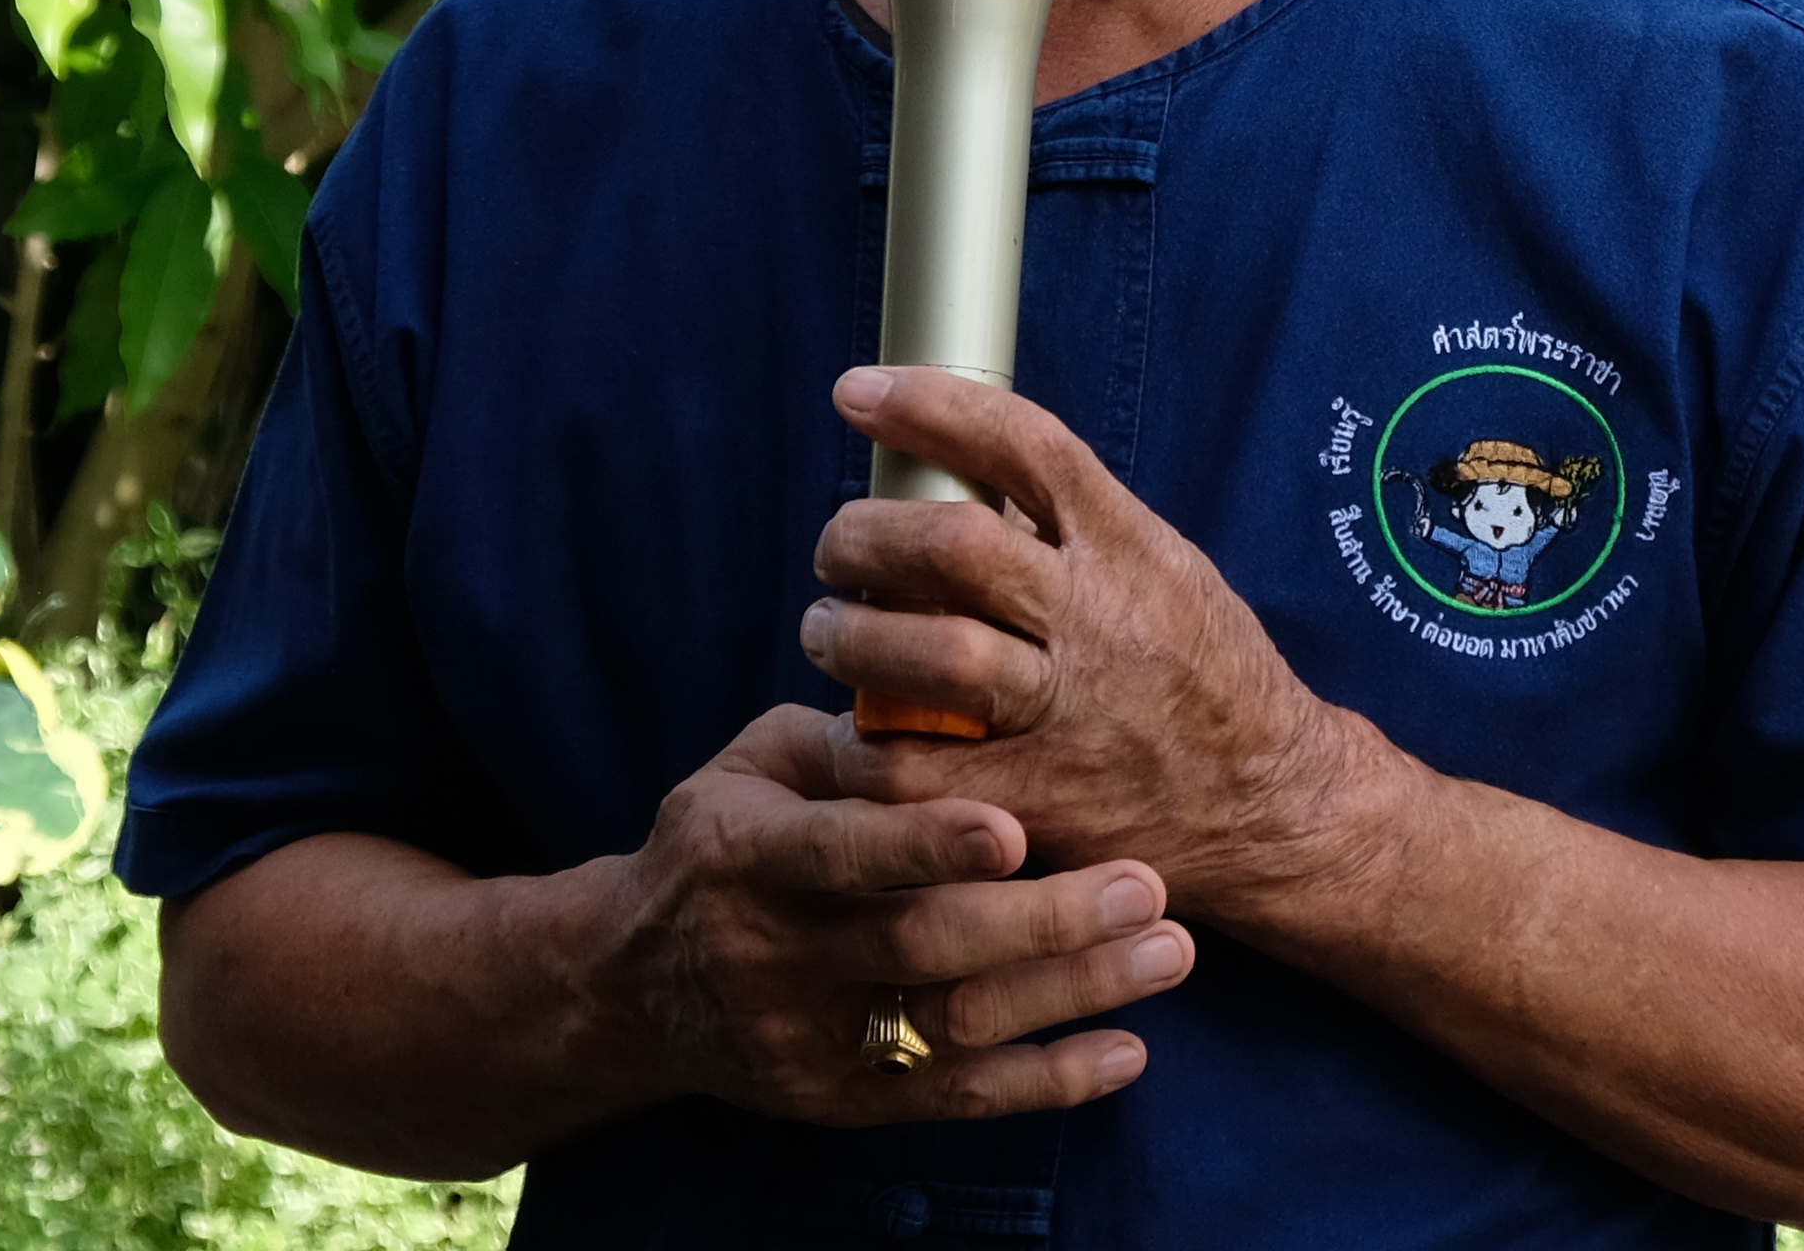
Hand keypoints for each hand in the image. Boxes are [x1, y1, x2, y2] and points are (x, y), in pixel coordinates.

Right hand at [587, 705, 1195, 1123]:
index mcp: (745, 854)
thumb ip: (843, 743)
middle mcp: (774, 955)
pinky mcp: (844, 1101)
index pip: (841, 853)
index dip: (925, 844)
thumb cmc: (723, 841)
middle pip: (919, 947)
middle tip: (1148, 884)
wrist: (634, 985)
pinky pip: (959, 1099)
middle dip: (1045, 919)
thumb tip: (941, 702)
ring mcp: (810, 1039)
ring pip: (953, 1028)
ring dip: (1072, 993)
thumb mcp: (753, 767)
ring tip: (1170, 951)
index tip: (1017, 826)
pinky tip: (1130, 1050)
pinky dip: (1051, 1081)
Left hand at [804, 366, 1400, 925]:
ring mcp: (1068, 713)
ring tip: (832, 631)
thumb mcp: (1163, 568)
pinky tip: (847, 734)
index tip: (858, 392)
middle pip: (954, 545)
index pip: (1024, 446)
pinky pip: (920, 770)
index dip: (930, 407)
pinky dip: (863, 747)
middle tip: (839, 548)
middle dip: (866, 535)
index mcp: (1129, 548)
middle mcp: (1098, 621)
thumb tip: (955, 471)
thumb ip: (1073, 524)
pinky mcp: (1040, 800)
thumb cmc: (1207, 676)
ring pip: (932, 652)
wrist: (1272, 805)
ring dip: (852, 635)